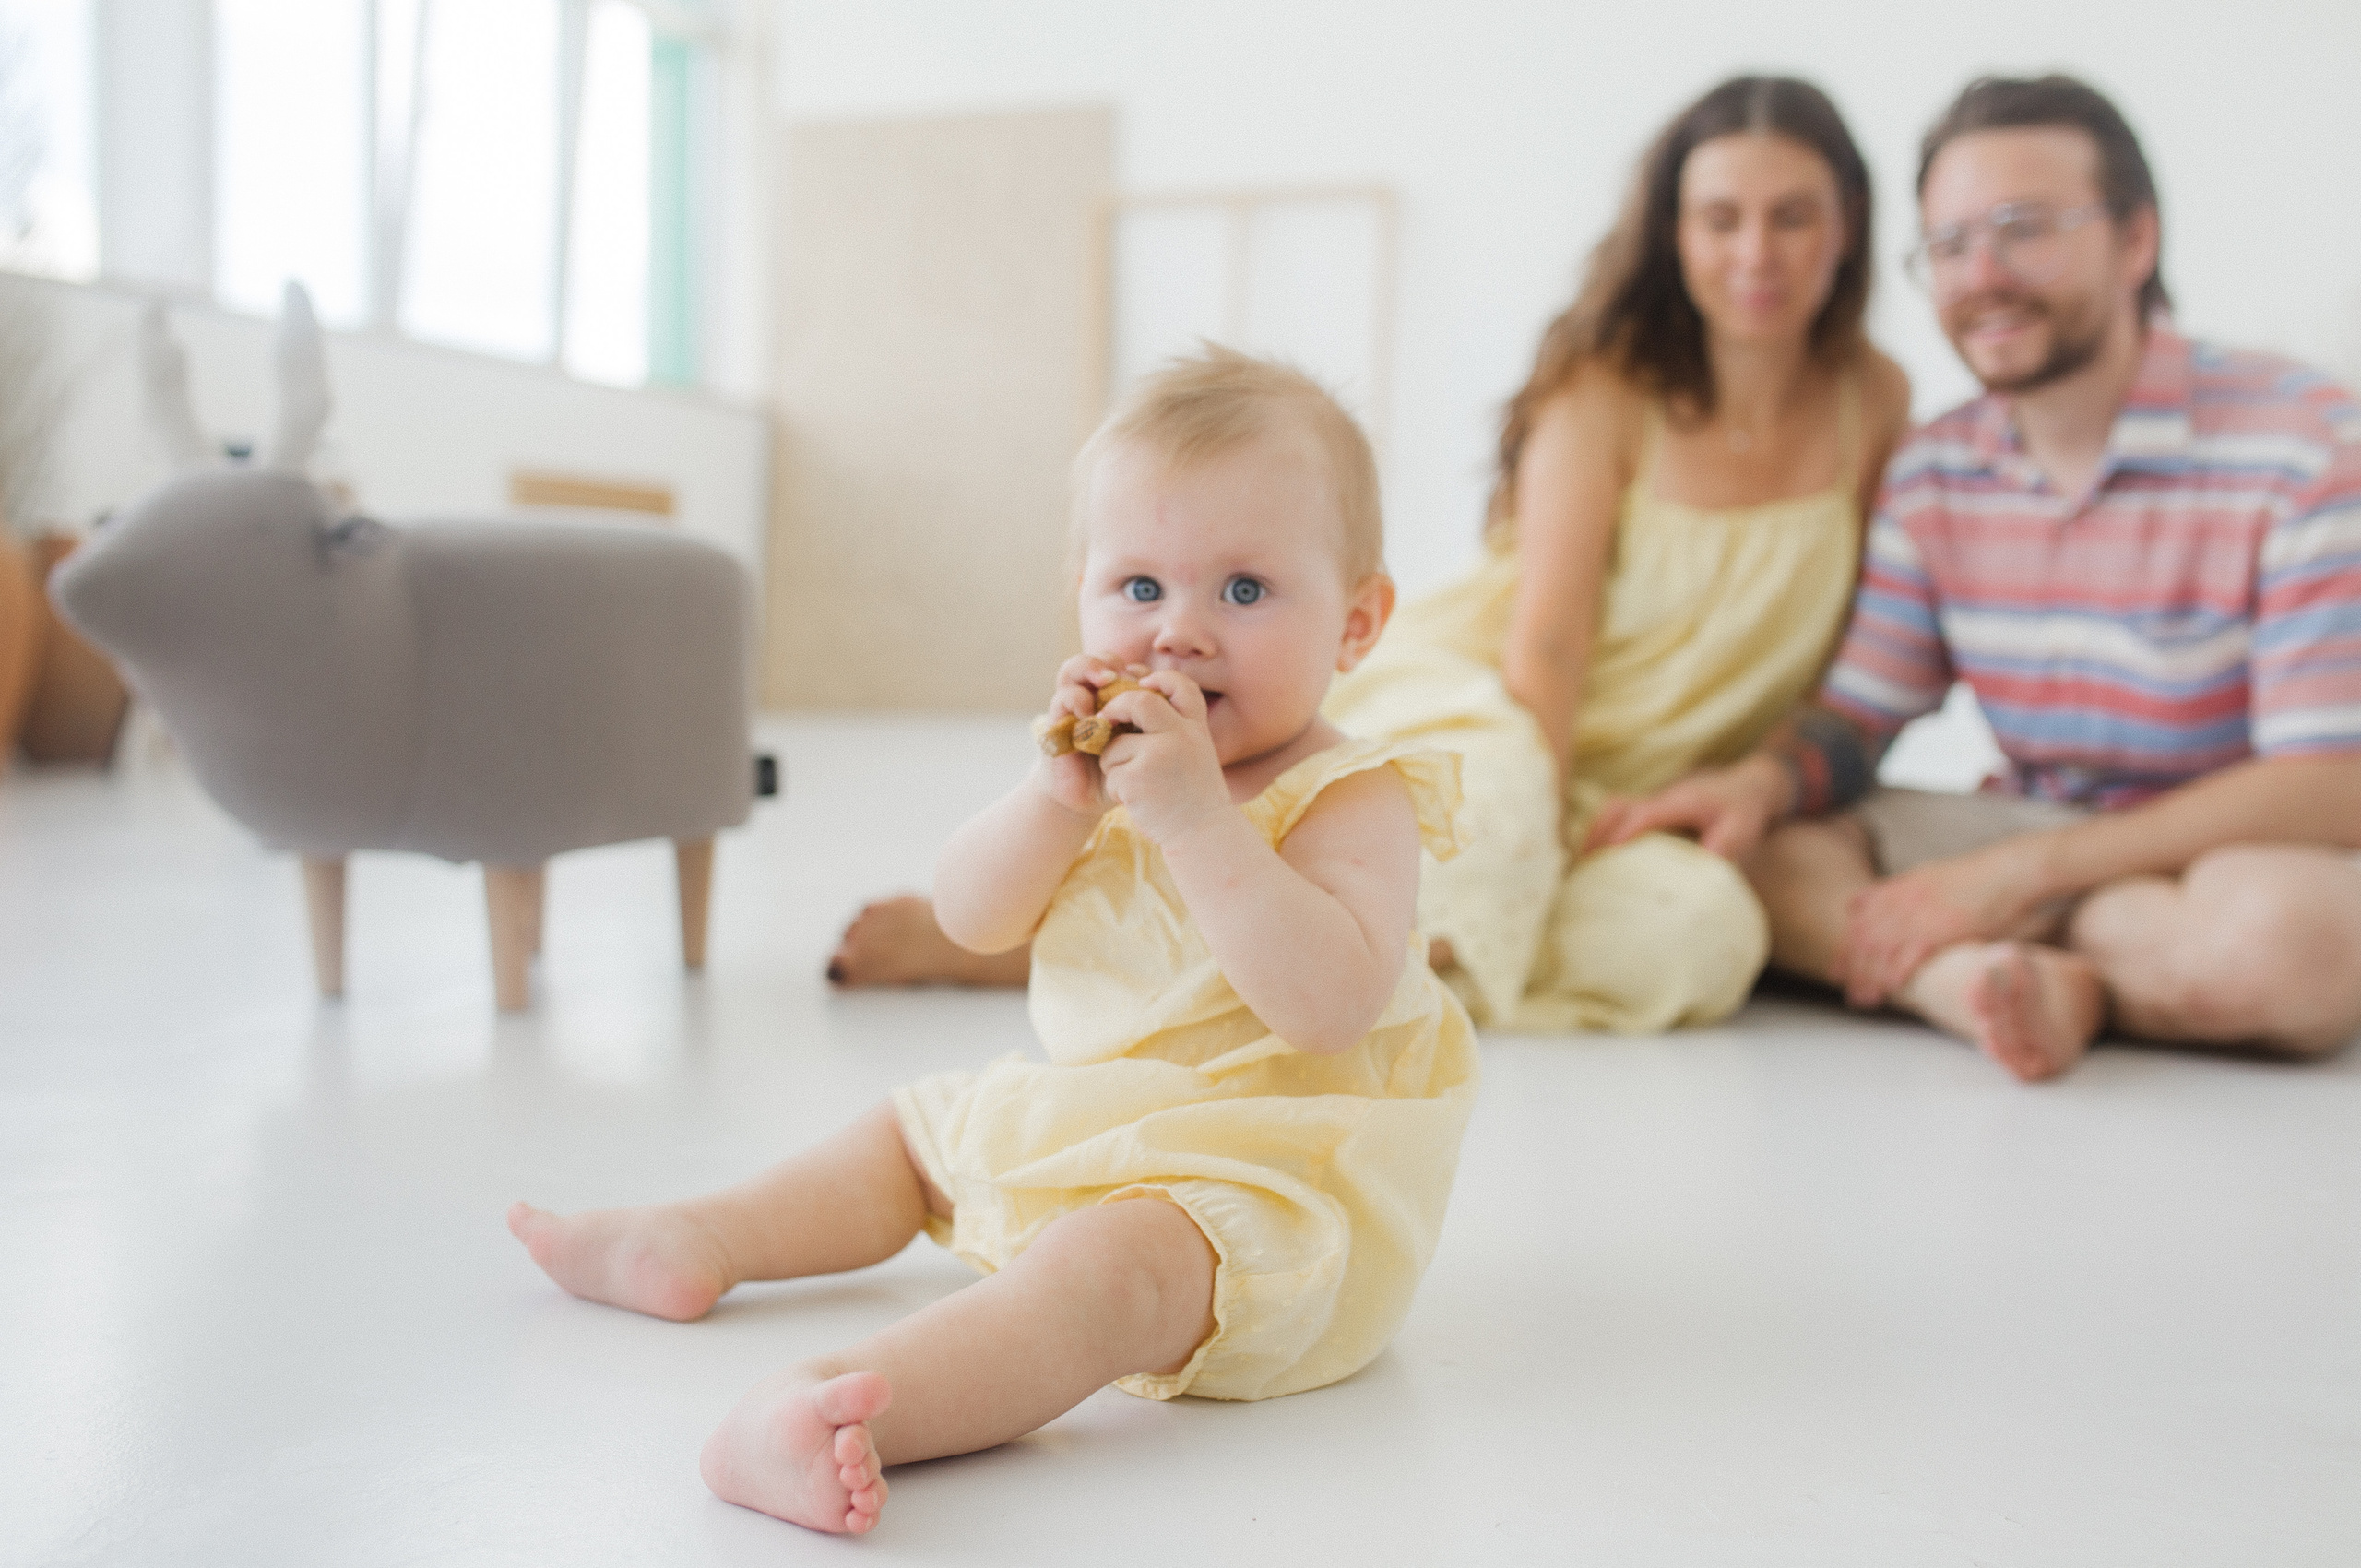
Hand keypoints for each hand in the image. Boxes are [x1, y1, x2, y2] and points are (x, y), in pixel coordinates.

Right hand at [1029, 655, 1141, 818]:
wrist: (1087, 800)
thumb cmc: (1122, 773)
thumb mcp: (1143, 747)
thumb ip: (1154, 725)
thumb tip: (1177, 703)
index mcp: (1118, 701)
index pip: (1127, 669)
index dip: (1139, 671)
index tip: (1153, 685)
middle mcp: (1093, 698)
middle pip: (1098, 661)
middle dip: (1109, 661)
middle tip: (1124, 675)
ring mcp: (1073, 707)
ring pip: (1073, 670)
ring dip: (1090, 668)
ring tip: (1106, 680)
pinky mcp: (1057, 722)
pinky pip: (1062, 698)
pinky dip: (1077, 699)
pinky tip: (1090, 714)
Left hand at [1095, 672, 1230, 844]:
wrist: (1203, 834)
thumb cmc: (1195, 795)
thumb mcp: (1196, 753)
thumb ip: (1178, 728)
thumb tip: (1141, 700)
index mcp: (1196, 728)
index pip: (1181, 686)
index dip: (1161, 679)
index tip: (1145, 683)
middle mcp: (1180, 735)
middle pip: (1137, 701)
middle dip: (1115, 708)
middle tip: (1106, 720)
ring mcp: (1158, 754)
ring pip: (1114, 745)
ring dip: (1115, 765)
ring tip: (1138, 786)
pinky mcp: (1137, 777)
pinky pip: (1111, 773)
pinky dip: (1117, 788)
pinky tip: (1138, 802)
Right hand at [1584, 755, 1789, 860]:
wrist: (1749, 786)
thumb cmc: (1744, 809)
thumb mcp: (1742, 829)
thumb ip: (1724, 849)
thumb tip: (1702, 875)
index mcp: (1678, 802)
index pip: (1640, 816)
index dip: (1618, 837)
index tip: (1599, 861)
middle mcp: (1659, 798)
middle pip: (1613, 810)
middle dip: (1593, 838)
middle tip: (1576, 871)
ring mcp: (1652, 801)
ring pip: (1610, 810)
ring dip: (1592, 835)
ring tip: (1578, 868)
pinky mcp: (1650, 808)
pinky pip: (1616, 815)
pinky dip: (1600, 832)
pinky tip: (1593, 857)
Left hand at [1832, 839, 2047, 1006]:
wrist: (2009, 871)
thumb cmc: (1974, 877)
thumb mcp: (1927, 874)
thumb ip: (1896, 889)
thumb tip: (1867, 901)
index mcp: (1900, 886)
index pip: (1859, 920)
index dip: (1845, 947)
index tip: (1837, 970)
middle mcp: (1905, 899)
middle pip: (1866, 937)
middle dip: (1853, 968)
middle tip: (1847, 992)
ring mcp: (1923, 913)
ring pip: (1884, 948)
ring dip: (1871, 977)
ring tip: (1866, 998)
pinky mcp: (1944, 927)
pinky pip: (1913, 952)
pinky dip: (1899, 971)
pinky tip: (1892, 987)